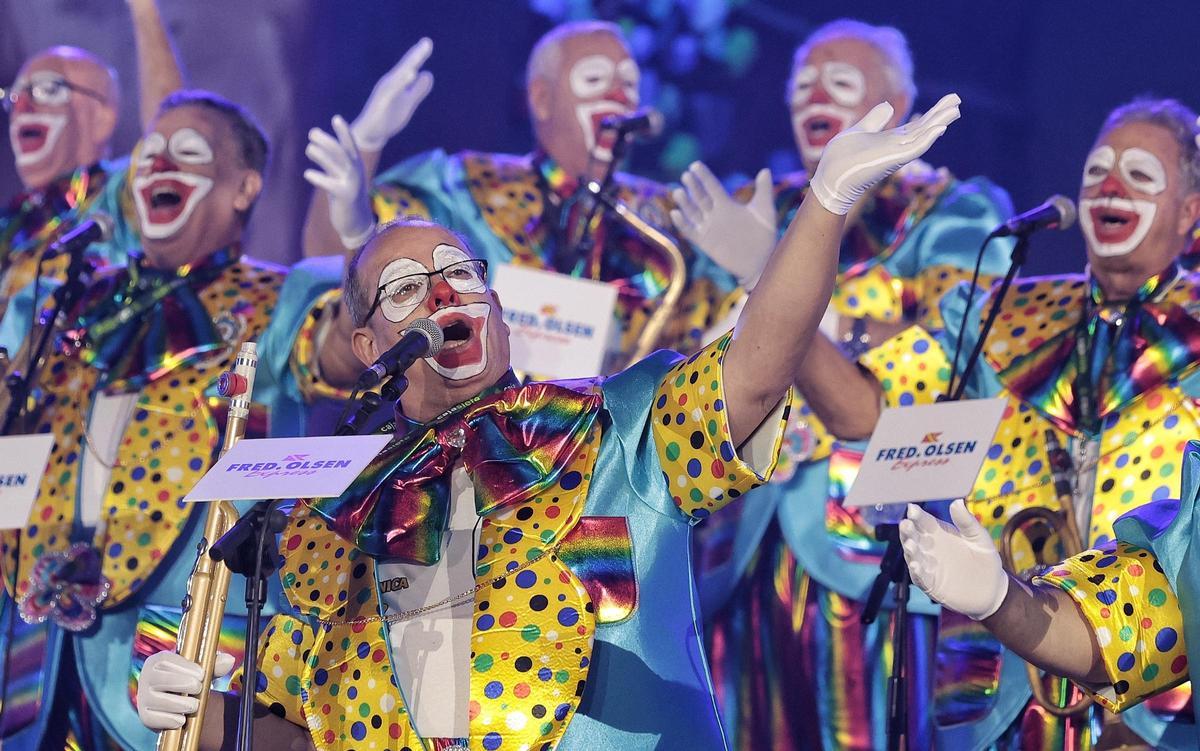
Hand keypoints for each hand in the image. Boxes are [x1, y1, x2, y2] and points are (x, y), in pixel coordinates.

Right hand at [137, 650, 235, 730]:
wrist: (181, 704)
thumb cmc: (190, 680)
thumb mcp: (203, 671)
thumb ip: (215, 665)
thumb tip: (229, 660)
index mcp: (158, 661)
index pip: (165, 659)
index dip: (183, 666)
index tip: (201, 674)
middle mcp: (146, 678)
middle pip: (159, 679)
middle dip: (181, 683)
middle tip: (198, 688)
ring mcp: (143, 698)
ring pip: (157, 700)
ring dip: (179, 704)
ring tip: (194, 705)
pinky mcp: (145, 716)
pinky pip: (154, 719)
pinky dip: (170, 720)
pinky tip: (182, 720)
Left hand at [304, 115, 375, 248]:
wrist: (356, 222)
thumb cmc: (344, 197)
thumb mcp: (339, 177)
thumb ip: (330, 163)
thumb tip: (313, 147)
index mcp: (355, 166)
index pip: (350, 145)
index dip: (344, 132)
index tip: (336, 118)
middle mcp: (355, 172)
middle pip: (341, 152)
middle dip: (327, 140)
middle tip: (312, 133)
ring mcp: (351, 184)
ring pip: (336, 164)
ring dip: (321, 155)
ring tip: (309, 149)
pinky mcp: (344, 196)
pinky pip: (330, 183)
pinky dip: (318, 177)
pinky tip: (308, 174)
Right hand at [350, 37, 433, 150]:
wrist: (370, 135)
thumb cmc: (387, 118)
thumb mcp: (407, 102)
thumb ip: (417, 89)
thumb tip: (428, 74)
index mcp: (396, 83)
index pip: (409, 67)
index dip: (419, 55)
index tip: (428, 42)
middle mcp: (389, 84)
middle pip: (405, 68)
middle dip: (416, 55)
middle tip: (428, 42)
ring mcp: (384, 94)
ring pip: (398, 79)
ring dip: (408, 68)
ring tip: (418, 58)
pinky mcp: (380, 104)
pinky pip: (390, 93)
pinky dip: (399, 85)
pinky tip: (409, 77)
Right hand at [671, 163, 776, 289]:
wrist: (761, 262)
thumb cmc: (765, 236)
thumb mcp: (765, 211)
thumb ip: (763, 191)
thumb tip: (765, 170)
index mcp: (727, 205)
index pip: (712, 187)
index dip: (703, 176)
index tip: (695, 165)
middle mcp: (715, 215)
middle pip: (700, 198)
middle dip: (693, 187)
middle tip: (686, 175)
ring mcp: (709, 228)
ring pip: (693, 213)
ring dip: (685, 203)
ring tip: (678, 192)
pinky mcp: (705, 243)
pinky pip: (690, 232)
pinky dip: (682, 224)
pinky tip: (676, 213)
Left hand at [809, 93, 960, 215]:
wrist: (829, 176)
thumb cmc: (840, 159)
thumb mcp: (859, 131)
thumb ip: (875, 120)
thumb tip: (889, 106)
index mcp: (890, 140)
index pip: (916, 126)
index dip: (931, 113)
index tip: (947, 101)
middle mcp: (897, 147)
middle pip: (923, 128)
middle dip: (940, 114)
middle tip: (957, 100)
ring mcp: (896, 154)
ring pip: (923, 136)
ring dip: (939, 122)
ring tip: (954, 110)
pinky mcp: (893, 160)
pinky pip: (915, 148)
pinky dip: (928, 138)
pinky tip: (940, 127)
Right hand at [899, 499, 1008, 619]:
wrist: (993, 590)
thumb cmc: (986, 560)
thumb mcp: (979, 538)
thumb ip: (967, 522)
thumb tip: (957, 502)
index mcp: (939, 533)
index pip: (923, 521)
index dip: (917, 515)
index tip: (912, 509)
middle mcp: (930, 548)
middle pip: (913, 537)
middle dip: (907, 530)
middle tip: (906, 524)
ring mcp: (928, 566)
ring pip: (913, 556)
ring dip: (909, 550)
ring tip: (910, 544)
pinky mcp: (931, 584)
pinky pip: (920, 577)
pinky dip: (916, 572)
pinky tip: (916, 566)